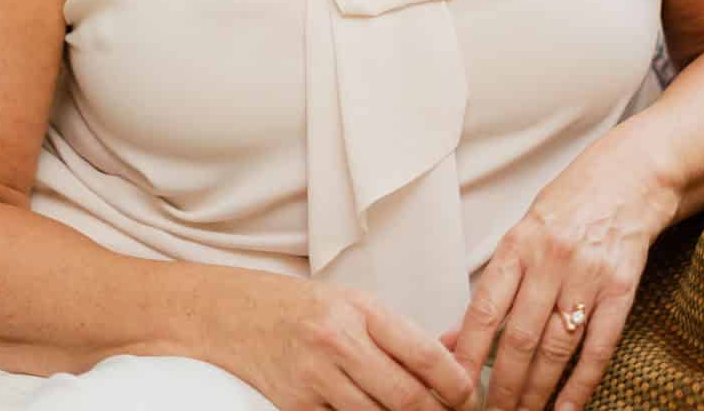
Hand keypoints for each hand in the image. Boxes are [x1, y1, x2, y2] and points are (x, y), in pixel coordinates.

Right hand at [234, 276, 477, 410]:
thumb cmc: (301, 307)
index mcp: (359, 309)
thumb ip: (401, 332)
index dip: (455, 382)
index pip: (423, 353)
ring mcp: (315, 378)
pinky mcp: (296, 407)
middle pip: (406, 398)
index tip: (468, 395)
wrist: (235, 315)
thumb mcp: (354, 303)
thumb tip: (455, 352)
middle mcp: (338, 341)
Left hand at [447, 140, 677, 410]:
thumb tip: (454, 335)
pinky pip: (598, 346)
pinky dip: (581, 384)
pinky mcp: (621, 289)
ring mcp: (587, 275)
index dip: (469, 351)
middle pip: (521, 337)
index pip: (486, 307)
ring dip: (538, 391)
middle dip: (504, 385)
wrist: (628, 177)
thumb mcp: (523, 230)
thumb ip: (495, 283)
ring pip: (557, 348)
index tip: (455, 383)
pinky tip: (566, 408)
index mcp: (519, 243)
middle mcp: (550, 260)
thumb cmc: (569, 203)